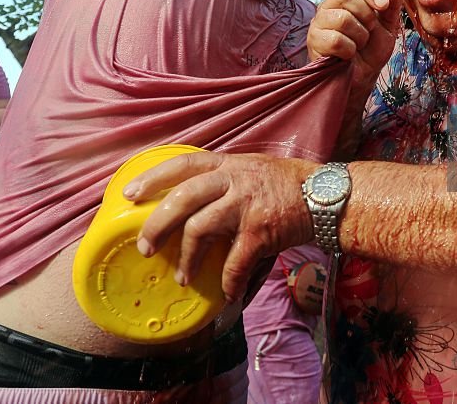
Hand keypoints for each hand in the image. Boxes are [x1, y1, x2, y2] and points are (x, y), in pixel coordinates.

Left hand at [124, 151, 316, 302]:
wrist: (326, 195)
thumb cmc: (289, 185)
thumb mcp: (253, 169)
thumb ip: (226, 180)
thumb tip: (194, 206)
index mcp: (229, 165)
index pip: (183, 163)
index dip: (154, 177)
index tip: (130, 193)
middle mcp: (234, 180)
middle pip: (182, 198)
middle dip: (157, 225)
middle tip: (145, 247)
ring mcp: (246, 204)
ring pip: (199, 228)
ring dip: (186, 257)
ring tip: (182, 276)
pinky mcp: (261, 230)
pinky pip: (234, 261)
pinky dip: (228, 281)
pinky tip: (227, 292)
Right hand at [307, 0, 404, 92]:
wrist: (362, 78)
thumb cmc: (372, 50)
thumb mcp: (388, 24)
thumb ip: (392, 1)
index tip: (383, 6)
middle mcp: (328, 6)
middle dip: (366, 14)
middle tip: (370, 30)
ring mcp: (318, 23)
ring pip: (342, 18)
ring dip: (360, 36)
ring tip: (359, 44)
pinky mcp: (314, 41)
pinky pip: (335, 39)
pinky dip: (349, 49)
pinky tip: (348, 55)